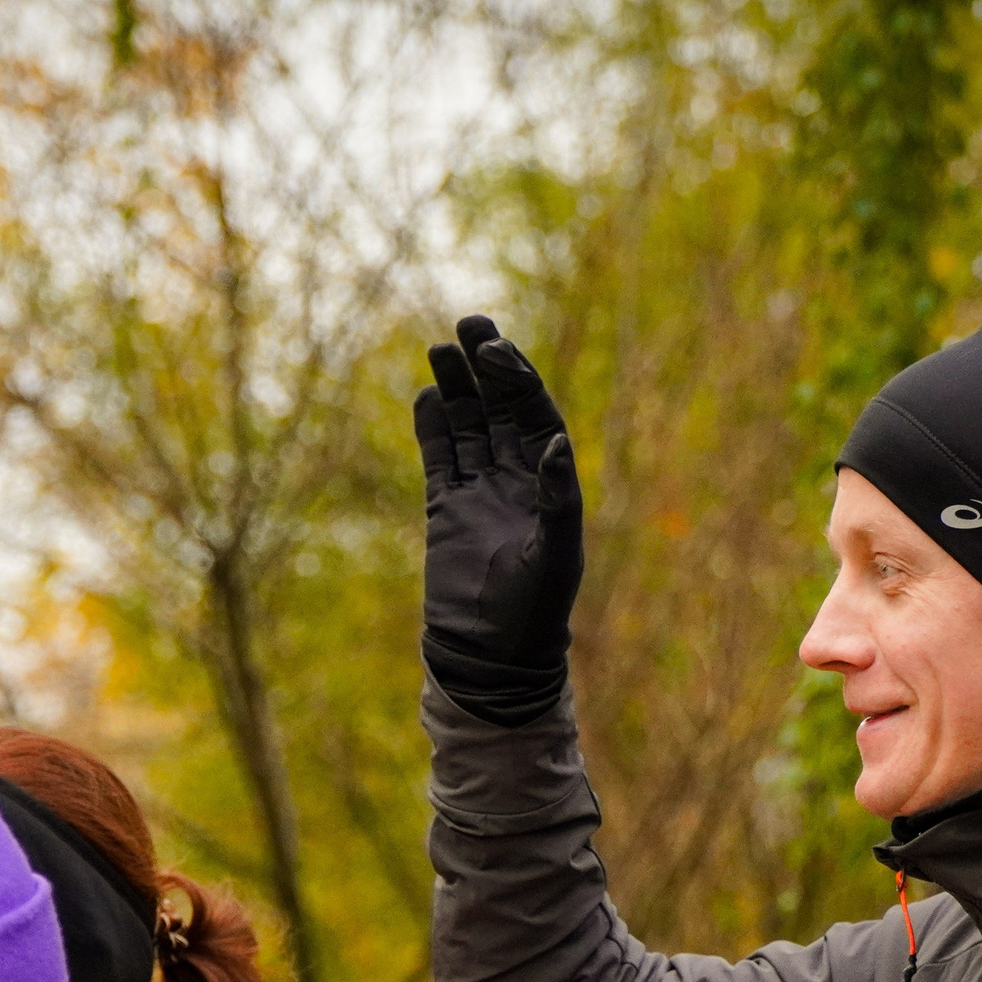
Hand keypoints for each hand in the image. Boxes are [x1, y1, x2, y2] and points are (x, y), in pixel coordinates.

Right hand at [414, 314, 583, 726]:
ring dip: (458, 388)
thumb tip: (554, 441)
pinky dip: (433, 428)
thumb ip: (556, 498)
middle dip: (488, 366)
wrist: (490, 659)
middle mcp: (517, 481)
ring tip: (439, 348)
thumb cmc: (533, 613)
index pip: (534, 416)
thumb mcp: (553, 555)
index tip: (493, 350)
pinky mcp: (446, 512)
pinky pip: (440, 458)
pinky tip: (424, 397)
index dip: (516, 380)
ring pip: (469, 427)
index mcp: (550, 484)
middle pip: (502, 409)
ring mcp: (480, 494)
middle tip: (469, 322)